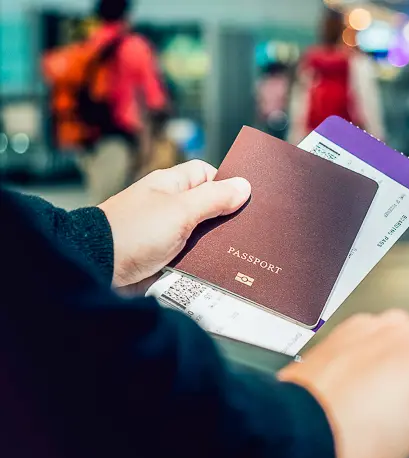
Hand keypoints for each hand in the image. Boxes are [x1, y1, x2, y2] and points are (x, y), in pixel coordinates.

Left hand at [99, 160, 250, 287]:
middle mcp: (168, 205)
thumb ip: (214, 198)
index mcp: (171, 185)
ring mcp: (165, 231)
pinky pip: (191, 255)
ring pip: (201, 233)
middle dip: (225, 218)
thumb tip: (244, 186)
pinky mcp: (163, 256)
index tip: (246, 200)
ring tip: (239, 253)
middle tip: (248, 231)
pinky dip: (202, 261)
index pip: (207, 174)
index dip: (226, 183)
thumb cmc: (134, 232)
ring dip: (215, 244)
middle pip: (207, 205)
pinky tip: (218, 269)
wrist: (98, 268)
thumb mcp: (181, 211)